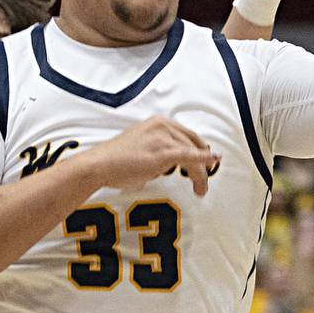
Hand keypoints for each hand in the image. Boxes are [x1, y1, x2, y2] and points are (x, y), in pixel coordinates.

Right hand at [83, 116, 217, 196]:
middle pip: (193, 143)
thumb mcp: (141, 146)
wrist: (100, 164)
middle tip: (206, 178)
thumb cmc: (116, 160)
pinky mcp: (162, 153)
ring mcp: (163, 138)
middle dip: (203, 162)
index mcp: (158, 122)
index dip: (200, 149)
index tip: (206, 162)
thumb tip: (170, 164)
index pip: (187, 135)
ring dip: (201, 173)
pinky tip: (213, 161)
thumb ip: (158, 150)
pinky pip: (189, 156)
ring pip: (193, 154)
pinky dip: (203, 160)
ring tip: (200, 189)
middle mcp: (163, 126)